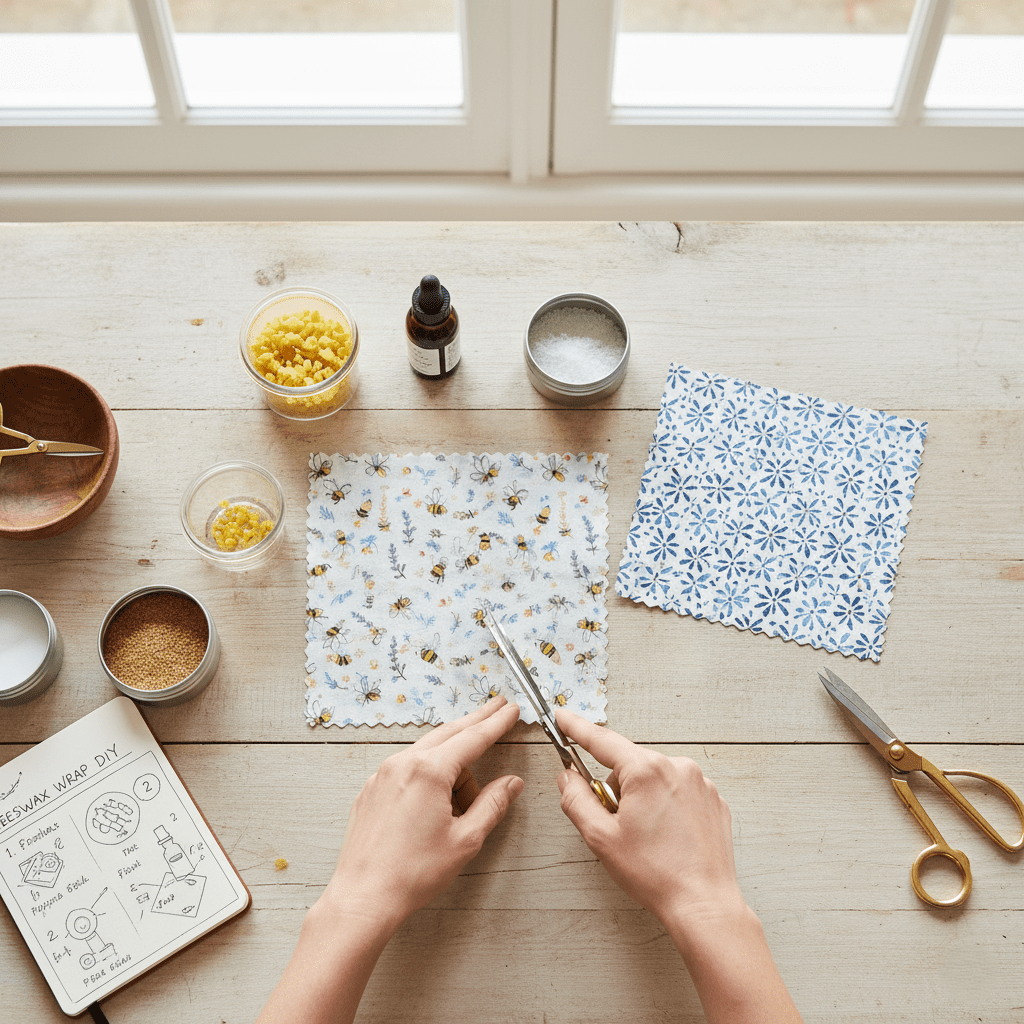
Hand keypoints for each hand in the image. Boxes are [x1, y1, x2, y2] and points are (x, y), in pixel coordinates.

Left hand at [325, 696, 523, 932]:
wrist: (364, 896)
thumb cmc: (413, 873)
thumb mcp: (465, 840)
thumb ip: (492, 805)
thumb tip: (512, 783)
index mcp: (429, 772)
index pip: (473, 738)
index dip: (496, 723)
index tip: (510, 710)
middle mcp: (403, 763)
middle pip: (449, 733)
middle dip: (476, 721)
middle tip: (498, 709)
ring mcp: (383, 774)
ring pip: (427, 754)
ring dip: (451, 765)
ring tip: (461, 808)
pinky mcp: (372, 789)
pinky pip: (407, 769)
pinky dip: (427, 776)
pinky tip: (434, 807)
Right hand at [555, 709, 743, 927]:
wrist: (703, 903)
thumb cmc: (656, 874)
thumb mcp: (601, 838)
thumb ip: (576, 800)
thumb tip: (567, 778)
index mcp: (646, 771)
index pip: (602, 741)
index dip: (577, 728)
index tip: (563, 717)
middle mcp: (677, 767)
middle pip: (629, 764)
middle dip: (616, 788)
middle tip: (617, 823)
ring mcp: (700, 782)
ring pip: (654, 778)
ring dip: (642, 797)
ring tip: (648, 836)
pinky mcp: (713, 799)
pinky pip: (678, 790)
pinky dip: (666, 806)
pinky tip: (667, 836)